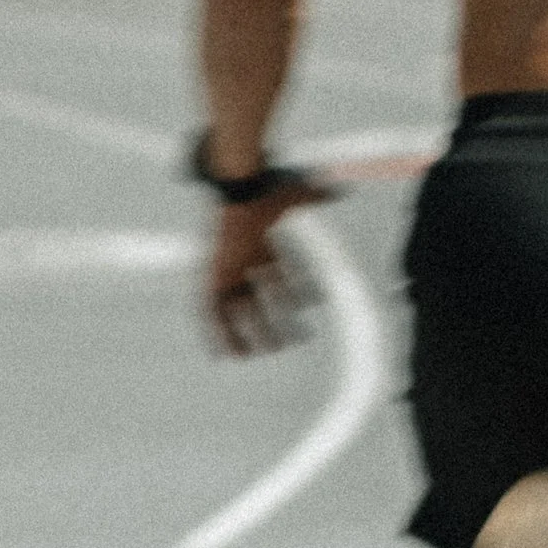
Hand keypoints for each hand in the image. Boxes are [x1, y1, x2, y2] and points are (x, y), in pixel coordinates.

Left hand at [206, 177, 333, 353]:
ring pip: (233, 310)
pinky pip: (212, 312)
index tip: (314, 301)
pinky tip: (225, 351)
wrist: (238, 193)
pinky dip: (218, 333)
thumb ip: (312, 196)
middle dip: (271, 321)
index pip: (279, 273)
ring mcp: (225, 272)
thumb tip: (335, 192)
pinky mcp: (213, 277)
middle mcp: (240, 263)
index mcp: (258, 247)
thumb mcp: (292, 196)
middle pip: (256, 298)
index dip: (297, 289)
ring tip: (255, 355)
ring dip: (244, 332)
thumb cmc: (263, 194)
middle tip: (286, 342)